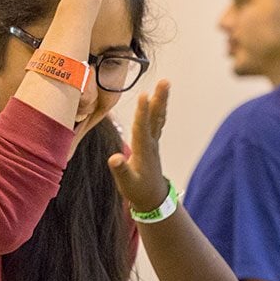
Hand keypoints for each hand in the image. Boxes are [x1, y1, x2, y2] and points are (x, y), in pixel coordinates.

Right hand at [108, 80, 170, 211]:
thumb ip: (120, 170)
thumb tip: (114, 158)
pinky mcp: (152, 143)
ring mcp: (153, 142)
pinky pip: (157, 121)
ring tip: (164, 83)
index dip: (142, 111)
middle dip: (159, 99)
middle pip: (155, 117)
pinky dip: (159, 109)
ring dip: (161, 100)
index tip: (143, 95)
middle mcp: (150, 143)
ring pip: (158, 117)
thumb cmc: (138, 190)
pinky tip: (159, 99)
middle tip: (165, 82)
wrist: (153, 198)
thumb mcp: (126, 183)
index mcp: (143, 151)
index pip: (142, 127)